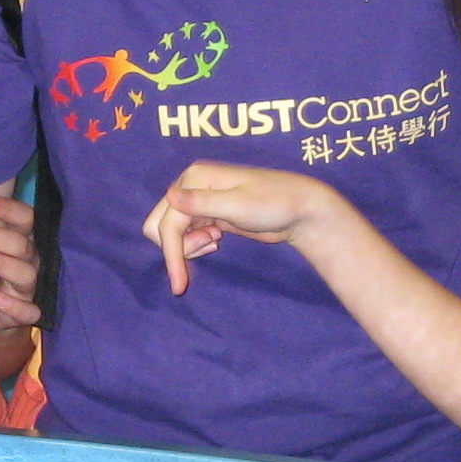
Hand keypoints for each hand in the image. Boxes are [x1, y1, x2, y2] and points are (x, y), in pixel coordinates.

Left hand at [0, 194, 44, 336]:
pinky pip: (29, 312)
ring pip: (25, 274)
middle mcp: (29, 261)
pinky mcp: (25, 313)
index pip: (24, 217)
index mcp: (21, 239)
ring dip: (0, 262)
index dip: (5, 208)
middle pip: (20, 243)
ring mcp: (28, 288)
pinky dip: (16, 306)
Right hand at [140, 162, 329, 295]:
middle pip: (160, 225)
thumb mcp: (238, 205)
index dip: (171, 253)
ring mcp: (198, 201)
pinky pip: (185, 234)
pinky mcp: (207, 214)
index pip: (168, 222)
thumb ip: (202, 203)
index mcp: (194, 178)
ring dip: (187, 245)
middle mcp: (190, 186)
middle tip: (209, 246)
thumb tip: (169, 197)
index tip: (179, 284)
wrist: (300, 210)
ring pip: (171, 232)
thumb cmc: (274, 204)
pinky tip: (216, 241)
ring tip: (215, 242)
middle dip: (177, 246)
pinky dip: (194, 244)